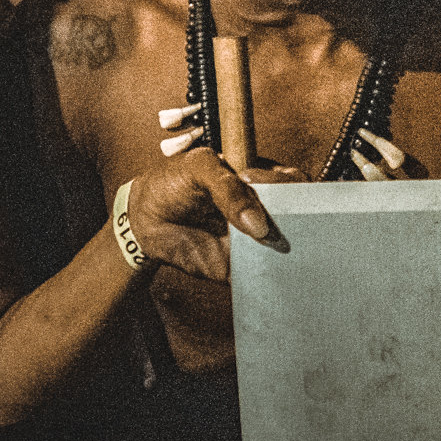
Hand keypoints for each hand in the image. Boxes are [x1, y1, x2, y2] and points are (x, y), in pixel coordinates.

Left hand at [124, 147, 300, 280]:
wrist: (142, 217)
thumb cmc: (172, 182)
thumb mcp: (199, 168)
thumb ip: (229, 188)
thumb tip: (259, 226)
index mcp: (260, 179)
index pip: (293, 182)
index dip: (290, 185)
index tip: (264, 186)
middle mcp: (263, 208)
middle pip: (298, 215)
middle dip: (296, 220)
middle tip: (272, 221)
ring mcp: (253, 237)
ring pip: (284, 245)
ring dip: (285, 249)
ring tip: (268, 245)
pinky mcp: (239, 264)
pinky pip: (260, 271)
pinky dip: (266, 272)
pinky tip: (261, 266)